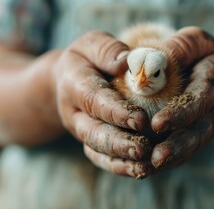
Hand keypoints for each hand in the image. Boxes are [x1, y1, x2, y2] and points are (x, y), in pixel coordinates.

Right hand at [53, 31, 152, 177]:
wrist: (68, 80)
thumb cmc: (87, 58)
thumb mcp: (92, 43)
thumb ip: (107, 49)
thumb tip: (126, 62)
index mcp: (74, 83)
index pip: (95, 99)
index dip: (116, 111)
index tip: (140, 119)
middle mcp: (74, 112)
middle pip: (94, 132)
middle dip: (119, 142)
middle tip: (144, 149)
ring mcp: (82, 131)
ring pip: (98, 150)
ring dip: (121, 160)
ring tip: (146, 166)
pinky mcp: (91, 143)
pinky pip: (102, 160)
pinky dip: (120, 168)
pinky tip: (142, 170)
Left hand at [150, 27, 213, 168]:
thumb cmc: (204, 56)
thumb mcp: (198, 41)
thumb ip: (179, 47)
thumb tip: (151, 57)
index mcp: (213, 84)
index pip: (199, 100)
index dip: (181, 113)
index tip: (158, 123)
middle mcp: (212, 111)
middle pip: (197, 132)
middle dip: (177, 145)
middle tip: (156, 157)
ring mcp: (205, 128)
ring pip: (190, 147)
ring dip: (171, 159)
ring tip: (147, 168)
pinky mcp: (195, 138)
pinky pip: (183, 153)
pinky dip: (167, 162)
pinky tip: (145, 169)